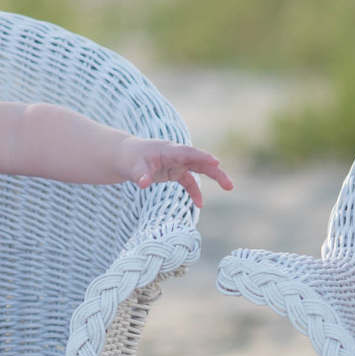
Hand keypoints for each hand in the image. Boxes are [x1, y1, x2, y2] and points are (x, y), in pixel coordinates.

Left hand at [116, 138, 233, 208]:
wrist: (125, 157)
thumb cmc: (130, 159)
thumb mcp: (133, 167)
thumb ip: (140, 175)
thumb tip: (144, 184)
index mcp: (169, 150)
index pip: (188, 152)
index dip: (202, 157)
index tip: (216, 162)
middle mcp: (177, 155)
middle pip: (200, 161)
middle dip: (216, 171)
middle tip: (229, 184)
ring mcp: (177, 163)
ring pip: (200, 169)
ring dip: (214, 178)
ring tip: (229, 187)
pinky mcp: (175, 172)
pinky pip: (189, 182)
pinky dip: (195, 192)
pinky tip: (200, 205)